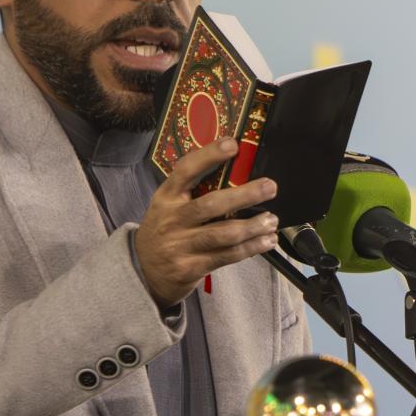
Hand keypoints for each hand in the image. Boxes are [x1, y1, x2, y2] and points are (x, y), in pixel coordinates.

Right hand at [133, 138, 278, 306]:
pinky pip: (227, 256)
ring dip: (253, 226)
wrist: (144, 271)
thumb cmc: (165, 231)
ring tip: (271, 219)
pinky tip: (266, 241)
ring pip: (224, 233)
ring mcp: (181, 245)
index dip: (209, 156)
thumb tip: (237, 174)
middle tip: (270, 187)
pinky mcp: (191, 268)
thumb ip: (193, 192)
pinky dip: (251, 248)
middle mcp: (172, 220)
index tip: (233, 144)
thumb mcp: (168, 207)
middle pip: (212, 204)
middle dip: (245, 195)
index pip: (186, 170)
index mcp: (166, 197)